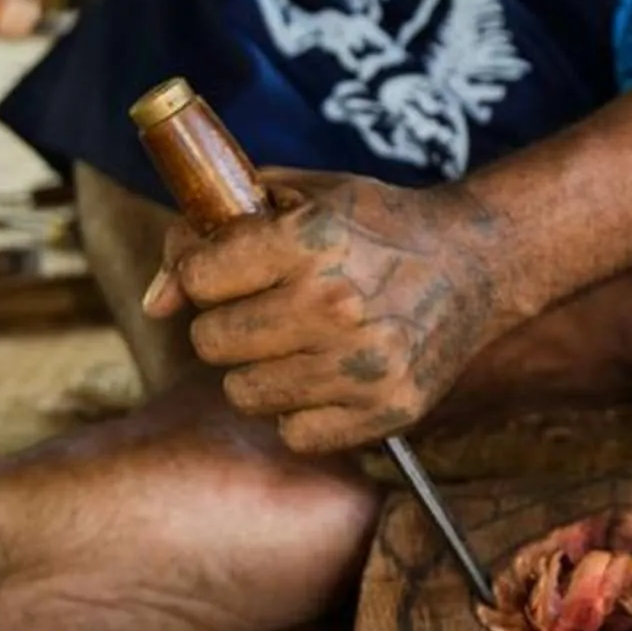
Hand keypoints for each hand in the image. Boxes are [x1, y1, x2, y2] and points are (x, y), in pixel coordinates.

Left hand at [145, 172, 522, 450]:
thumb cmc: (374, 224)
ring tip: (298, 340)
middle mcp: (335, 303)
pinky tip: (326, 374)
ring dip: (260, 369)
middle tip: (266, 307)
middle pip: (211, 342)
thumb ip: (210, 233)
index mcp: (310, 238)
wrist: (476, 261)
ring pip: (245, 394)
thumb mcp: (295, 197)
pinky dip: (301, 410)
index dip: (205, 272)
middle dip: (228, 323)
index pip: (199, 279)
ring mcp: (363, 364)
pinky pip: (294, 433)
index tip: (233, 268)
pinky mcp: (387, 410)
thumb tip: (155, 304)